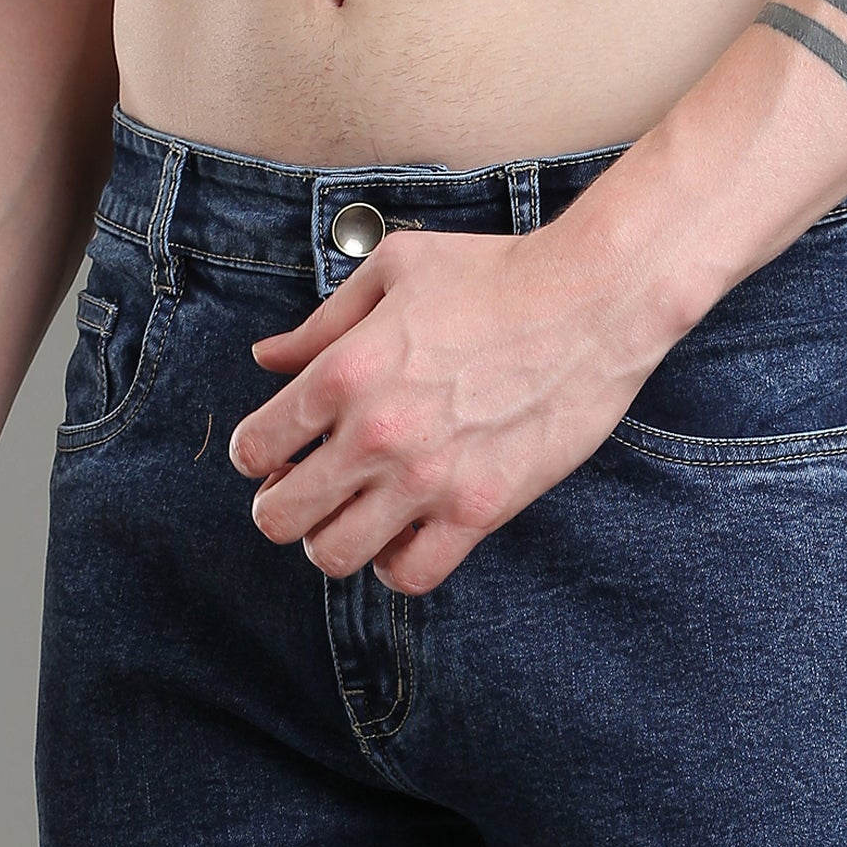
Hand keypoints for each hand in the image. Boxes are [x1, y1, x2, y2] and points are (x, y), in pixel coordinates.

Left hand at [227, 224, 659, 594]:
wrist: (592, 300)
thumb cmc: (496, 273)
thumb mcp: (394, 272)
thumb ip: (322, 324)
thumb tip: (269, 358)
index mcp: (344, 373)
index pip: (255, 447)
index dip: (255, 454)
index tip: (275, 450)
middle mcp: (375, 435)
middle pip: (280, 517)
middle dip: (278, 507)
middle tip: (300, 492)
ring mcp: (426, 481)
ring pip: (334, 556)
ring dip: (331, 540)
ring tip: (353, 515)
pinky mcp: (477, 512)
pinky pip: (409, 575)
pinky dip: (395, 563)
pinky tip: (404, 534)